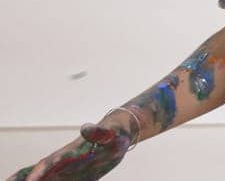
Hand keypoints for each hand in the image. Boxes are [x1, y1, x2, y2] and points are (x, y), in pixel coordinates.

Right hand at [12, 116, 134, 179]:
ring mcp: (68, 168)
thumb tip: (86, 128)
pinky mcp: (76, 175)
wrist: (120, 132)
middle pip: (38, 170)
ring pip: (44, 177)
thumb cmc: (116, 132)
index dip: (38, 172)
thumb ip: (99, 133)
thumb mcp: (111, 133)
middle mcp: (65, 161)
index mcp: (71, 152)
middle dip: (22, 177)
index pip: (49, 163)